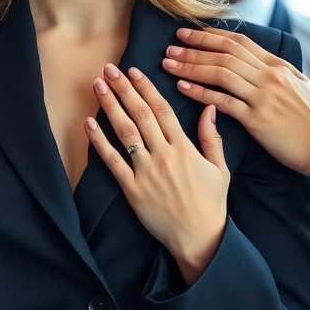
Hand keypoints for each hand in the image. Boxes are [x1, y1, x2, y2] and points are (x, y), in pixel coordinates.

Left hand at [84, 63, 228, 284]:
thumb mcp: (220, 168)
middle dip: (123, 89)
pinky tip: (89, 124)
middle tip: (109, 70)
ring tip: (98, 87)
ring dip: (110, 107)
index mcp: (185, 148)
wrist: (200, 239)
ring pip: (125, 133)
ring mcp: (146, 172)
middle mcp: (164, 156)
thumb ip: (212, 137)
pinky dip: (99, 142)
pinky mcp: (132, 190)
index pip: (162, 110)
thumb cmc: (211, 204)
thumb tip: (209, 108)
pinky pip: (112, 162)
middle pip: (140, 115)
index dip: (146, 88)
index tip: (134, 71)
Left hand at [162, 28, 309, 187]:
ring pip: (220, 73)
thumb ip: (275, 71)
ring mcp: (263, 96)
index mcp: (276, 66)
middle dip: (193, 49)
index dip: (209, 36)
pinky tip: (182, 88)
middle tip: (169, 47)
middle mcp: (269, 76)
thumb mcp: (297, 84)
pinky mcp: (257, 119)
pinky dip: (200, 93)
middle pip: (224, 54)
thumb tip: (256, 60)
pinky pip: (222, 101)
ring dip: (191, 67)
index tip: (186, 34)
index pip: (238, 42)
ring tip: (169, 64)